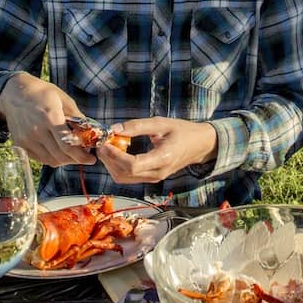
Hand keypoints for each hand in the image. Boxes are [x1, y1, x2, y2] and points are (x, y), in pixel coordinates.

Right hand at [0, 72, 94, 166]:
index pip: (67, 145)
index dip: (81, 156)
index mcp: (50, 117)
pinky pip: (40, 159)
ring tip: (73, 153)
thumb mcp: (63, 99)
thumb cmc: (41, 93)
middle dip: (76, 159)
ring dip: (65, 160)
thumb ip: (77, 116)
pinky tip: (59, 151)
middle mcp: (37, 131)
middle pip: (60, 156)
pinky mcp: (20, 144)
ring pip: (51, 160)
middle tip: (85, 156)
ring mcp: (27, 140)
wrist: (14, 93)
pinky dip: (52, 158)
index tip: (92, 159)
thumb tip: (91, 131)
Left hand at [96, 116, 218, 183]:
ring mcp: (154, 178)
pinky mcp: (151, 178)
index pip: (132, 165)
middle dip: (108, 159)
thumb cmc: (183, 131)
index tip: (105, 142)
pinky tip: (118, 152)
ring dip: (111, 164)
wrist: (200, 145)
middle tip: (102, 142)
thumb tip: (114, 129)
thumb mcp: (161, 123)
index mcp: (163, 158)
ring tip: (108, 147)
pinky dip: (118, 166)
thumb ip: (137, 126)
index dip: (114, 155)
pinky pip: (129, 177)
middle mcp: (157, 173)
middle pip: (124, 174)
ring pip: (124, 178)